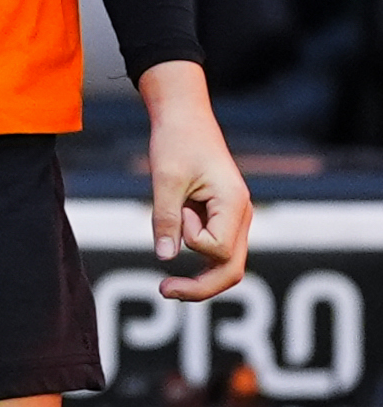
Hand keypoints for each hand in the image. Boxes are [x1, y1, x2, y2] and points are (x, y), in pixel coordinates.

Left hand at [138, 59, 251, 300]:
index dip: (192, 238)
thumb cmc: (176, 140)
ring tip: (169, 288)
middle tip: (163, 292)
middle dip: (201, 287)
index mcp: (235, 204)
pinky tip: (178, 265)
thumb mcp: (165, 178)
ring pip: (226, 263)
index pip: (218, 248)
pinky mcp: (223, 216)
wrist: (184, 114)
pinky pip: (217, 248)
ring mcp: (236, 218)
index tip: (178, 211)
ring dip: (199, 275)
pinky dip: (198, 258)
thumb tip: (166, 258)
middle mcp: (242, 215)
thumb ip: (166, 218)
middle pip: (232, 269)